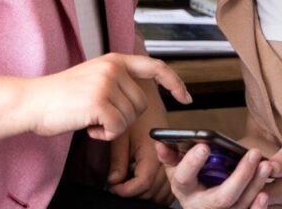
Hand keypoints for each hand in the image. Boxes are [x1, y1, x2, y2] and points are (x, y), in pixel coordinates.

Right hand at [23, 53, 190, 140]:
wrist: (32, 101)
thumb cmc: (60, 96)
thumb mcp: (93, 76)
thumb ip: (117, 80)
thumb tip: (141, 96)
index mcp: (114, 60)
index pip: (155, 67)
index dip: (174, 82)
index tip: (186, 96)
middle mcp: (113, 68)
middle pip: (142, 104)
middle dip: (125, 117)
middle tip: (99, 115)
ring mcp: (106, 83)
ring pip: (130, 119)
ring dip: (112, 127)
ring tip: (89, 118)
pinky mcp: (98, 102)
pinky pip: (117, 130)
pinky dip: (104, 135)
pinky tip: (88, 127)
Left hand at [107, 83, 173, 204]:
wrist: (143, 88)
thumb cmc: (130, 106)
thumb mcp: (120, 133)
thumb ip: (118, 159)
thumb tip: (114, 180)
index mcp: (152, 149)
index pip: (143, 181)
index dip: (127, 190)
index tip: (113, 188)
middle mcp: (163, 153)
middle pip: (155, 188)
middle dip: (136, 193)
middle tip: (119, 189)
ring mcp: (167, 153)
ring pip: (163, 185)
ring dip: (148, 191)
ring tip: (129, 187)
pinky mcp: (167, 151)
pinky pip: (165, 176)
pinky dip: (155, 185)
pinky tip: (141, 183)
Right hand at [156, 141, 271, 208]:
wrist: (200, 208)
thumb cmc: (191, 185)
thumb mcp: (177, 171)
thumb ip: (170, 156)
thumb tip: (159, 141)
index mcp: (184, 190)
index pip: (183, 177)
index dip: (192, 163)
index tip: (204, 147)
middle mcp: (200, 206)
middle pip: (222, 197)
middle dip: (240, 176)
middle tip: (254, 153)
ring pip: (239, 205)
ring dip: (255, 185)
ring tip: (266, 165)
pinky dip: (258, 208)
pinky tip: (264, 193)